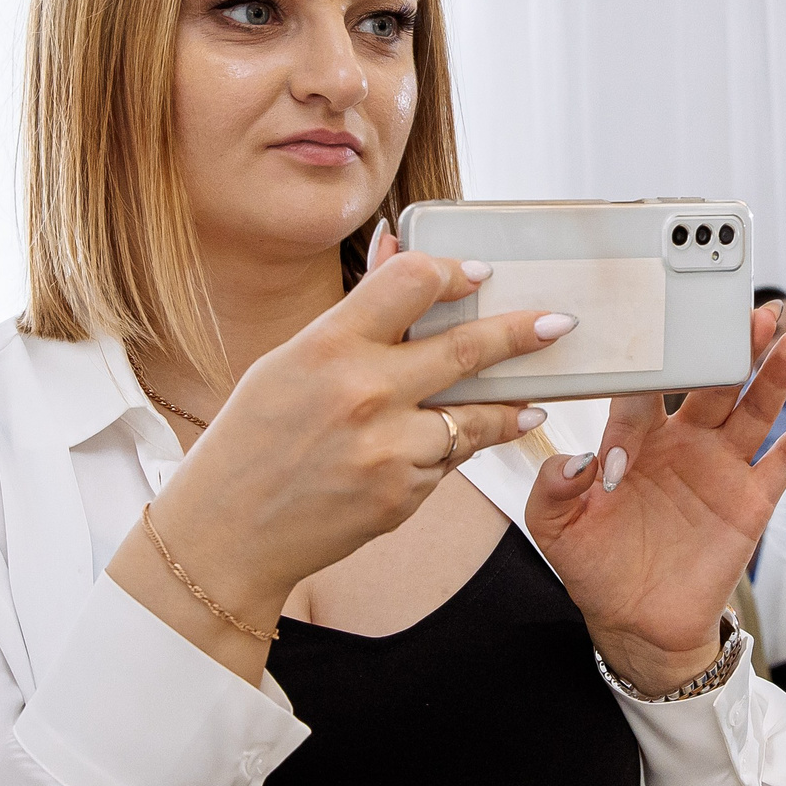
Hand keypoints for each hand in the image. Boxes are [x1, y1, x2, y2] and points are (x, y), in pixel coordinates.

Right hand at [113, 229, 565, 672]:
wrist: (227, 534)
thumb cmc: (251, 442)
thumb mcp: (288, 362)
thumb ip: (354, 315)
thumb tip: (396, 251)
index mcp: (327, 346)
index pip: (413, 282)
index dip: (454, 272)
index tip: (481, 274)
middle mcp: (363, 392)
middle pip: (468, 347)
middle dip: (524, 332)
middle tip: (559, 324)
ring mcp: (388, 447)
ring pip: (475, 414)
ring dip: (511, 404)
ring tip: (533, 399)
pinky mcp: (402, 494)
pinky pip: (448, 461)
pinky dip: (454, 450)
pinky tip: (455, 444)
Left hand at [525, 307, 785, 693]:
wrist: (637, 624)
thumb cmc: (596, 567)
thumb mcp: (556, 528)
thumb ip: (554, 487)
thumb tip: (577, 458)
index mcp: (634, 440)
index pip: (645, 391)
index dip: (652, 370)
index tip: (662, 340)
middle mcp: (683, 443)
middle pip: (711, 382)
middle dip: (730, 345)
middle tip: (749, 308)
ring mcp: (721, 468)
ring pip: (753, 408)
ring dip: (775, 372)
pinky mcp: (752, 500)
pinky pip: (785, 458)